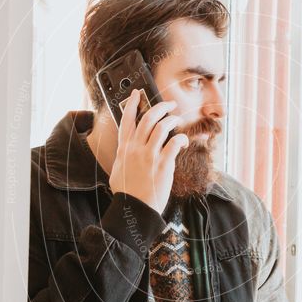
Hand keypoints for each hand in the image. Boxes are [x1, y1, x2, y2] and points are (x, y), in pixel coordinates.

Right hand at [109, 88, 188, 213]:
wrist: (134, 208)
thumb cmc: (126, 193)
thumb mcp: (118, 170)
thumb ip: (123, 157)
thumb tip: (125, 150)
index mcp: (124, 149)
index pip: (127, 120)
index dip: (131, 104)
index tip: (136, 93)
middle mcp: (136, 148)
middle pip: (148, 118)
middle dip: (160, 107)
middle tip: (169, 104)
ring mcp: (149, 156)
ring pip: (162, 127)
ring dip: (172, 120)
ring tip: (177, 120)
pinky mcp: (163, 164)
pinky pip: (174, 143)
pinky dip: (180, 138)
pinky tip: (183, 141)